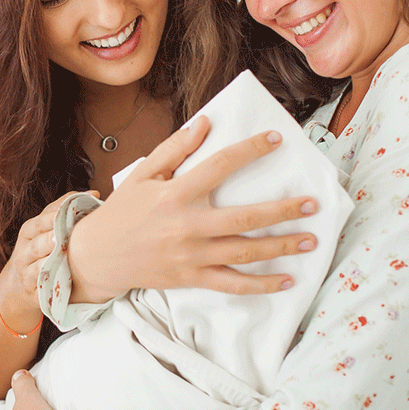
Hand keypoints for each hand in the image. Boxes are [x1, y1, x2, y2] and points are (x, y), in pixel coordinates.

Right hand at [0, 190, 98, 329]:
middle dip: (51, 238)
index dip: (56, 215)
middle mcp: (25, 250)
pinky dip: (50, 280)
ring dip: (51, 259)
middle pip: (38, 242)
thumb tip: (95, 193)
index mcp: (29, 231)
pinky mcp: (32, 289)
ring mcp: (26, 270)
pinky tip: (62, 276)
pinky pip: (41, 285)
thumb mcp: (46, 228)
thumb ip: (65, 209)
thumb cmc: (41, 249)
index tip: (74, 210)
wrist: (21, 284)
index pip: (40, 221)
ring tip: (62, 253)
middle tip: (63, 235)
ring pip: (37, 264)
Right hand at [69, 116, 319, 302]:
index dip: (250, 150)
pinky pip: (232, 284)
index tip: (276, 140)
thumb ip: (175, 149)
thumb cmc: (122, 211)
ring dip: (281, 246)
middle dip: (283, 210)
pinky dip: (261, 286)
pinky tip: (286, 280)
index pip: (220, 166)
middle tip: (312, 203)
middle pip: (244, 217)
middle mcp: (186, 226)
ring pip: (245, 253)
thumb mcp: (143, 173)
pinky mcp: (190, 278)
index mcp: (175, 194)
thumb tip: (205, 123)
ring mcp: (190, 256)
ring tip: (311, 239)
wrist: (96, 256)